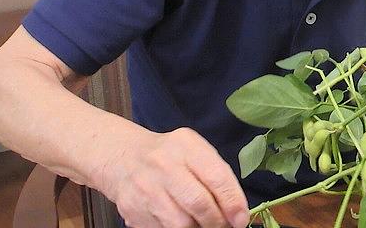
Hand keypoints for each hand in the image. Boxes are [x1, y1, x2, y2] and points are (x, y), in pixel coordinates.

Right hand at [100, 127, 249, 227]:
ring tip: (204, 225)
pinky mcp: (132, 211)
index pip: (216, 176)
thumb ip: (216, 175)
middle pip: (198, 203)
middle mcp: (163, 165)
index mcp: (186, 146)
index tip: (241, 219)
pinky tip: (184, 224)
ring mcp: (145, 189)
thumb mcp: (195, 152)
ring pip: (180, 224)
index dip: (232, 202)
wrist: (124, 158)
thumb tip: (237, 212)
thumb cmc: (170, 156)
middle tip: (224, 226)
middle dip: (217, 221)